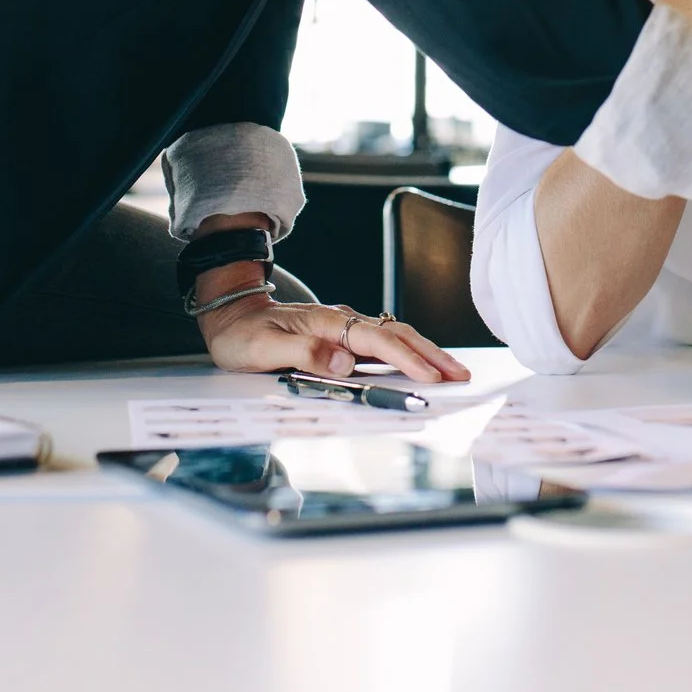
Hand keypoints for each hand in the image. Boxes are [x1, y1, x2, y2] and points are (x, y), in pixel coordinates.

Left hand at [197, 292, 470, 383]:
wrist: (230, 315)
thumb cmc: (242, 336)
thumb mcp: (262, 350)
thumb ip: (304, 354)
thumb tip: (344, 363)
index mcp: (326, 323)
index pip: (376, 343)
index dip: (406, 360)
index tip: (431, 376)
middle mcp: (340, 322)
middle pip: (396, 335)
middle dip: (431, 354)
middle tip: (461, 374)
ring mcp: (343, 329)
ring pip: (393, 338)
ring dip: (424, 353)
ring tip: (451, 371)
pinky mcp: (341, 338)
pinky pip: (382, 345)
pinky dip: (407, 353)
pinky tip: (419, 365)